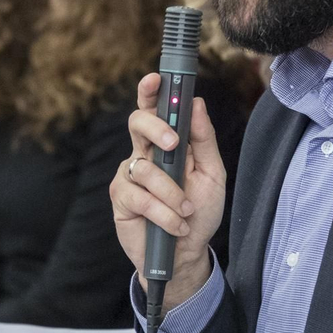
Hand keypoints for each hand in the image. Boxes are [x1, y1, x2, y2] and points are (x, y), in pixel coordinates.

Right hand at [110, 73, 225, 311]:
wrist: (185, 253)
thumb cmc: (199, 212)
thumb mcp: (212, 174)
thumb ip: (204, 139)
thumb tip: (197, 103)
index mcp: (166, 143)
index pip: (154, 109)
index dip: (150, 91)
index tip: (155, 79)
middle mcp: (143, 153)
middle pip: (137, 123)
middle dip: (155, 127)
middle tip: (174, 145)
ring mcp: (129, 175)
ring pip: (145, 168)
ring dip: (172, 193)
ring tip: (186, 211)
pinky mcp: (120, 198)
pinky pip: (139, 196)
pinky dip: (163, 212)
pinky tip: (174, 224)